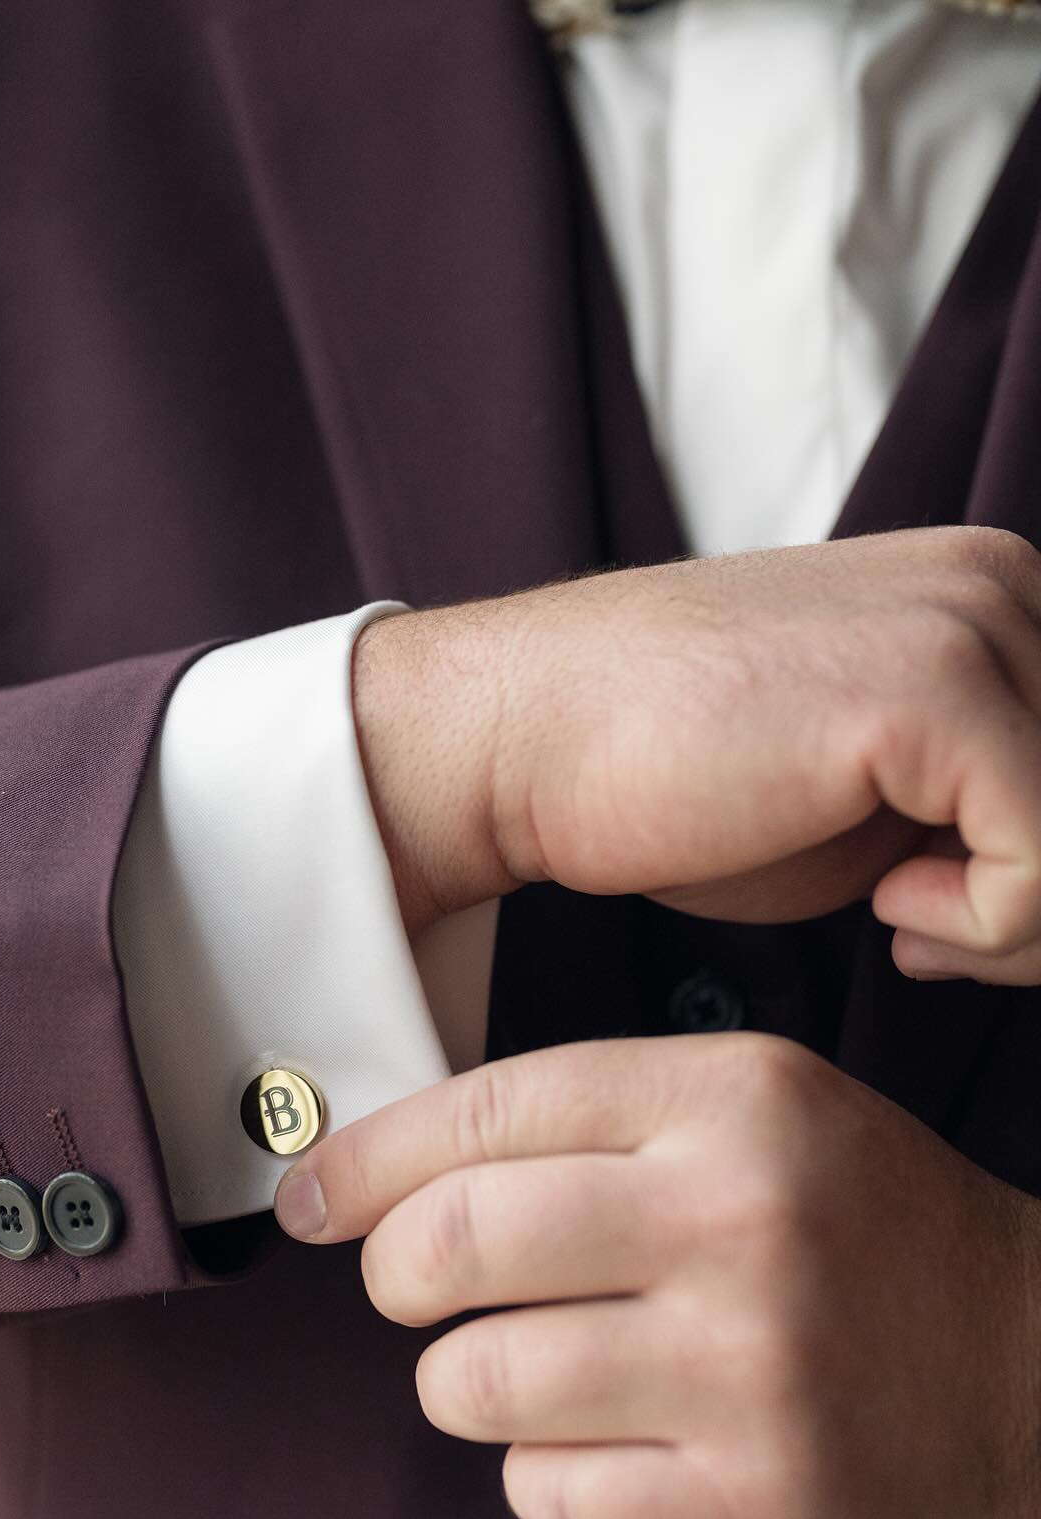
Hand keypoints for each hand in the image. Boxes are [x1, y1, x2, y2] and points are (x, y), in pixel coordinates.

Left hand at [273, 1033, 1040, 1518]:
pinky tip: (611, 1448)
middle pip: (454, 1244)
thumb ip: (576, 1124)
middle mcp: (739, 1218)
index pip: (484, 1111)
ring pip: (478, 1383)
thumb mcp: (744, 1114)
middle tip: (414, 1291)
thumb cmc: (851, 1231)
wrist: (1029, 1369)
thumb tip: (369, 1176)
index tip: (309, 1198)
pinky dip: (545, 1480)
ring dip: (470, 1386)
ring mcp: (754, 1369)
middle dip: (397, 1277)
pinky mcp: (761, 1506)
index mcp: (728, 1097)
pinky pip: (546, 1498)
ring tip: (538, 1372)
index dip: (367, 1161)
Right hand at [352, 526, 1040, 982]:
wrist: (527, 740)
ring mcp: (974, 621)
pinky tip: (886, 910)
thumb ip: (994, 812)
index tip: (971, 922)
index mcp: (1002, 592)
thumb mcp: (889, 798)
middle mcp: (1009, 582)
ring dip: (1029, 925)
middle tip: (946, 936)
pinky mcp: (931, 688)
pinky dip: (991, 927)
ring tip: (914, 924)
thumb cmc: (683, 781)